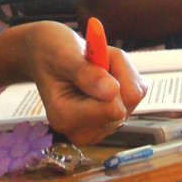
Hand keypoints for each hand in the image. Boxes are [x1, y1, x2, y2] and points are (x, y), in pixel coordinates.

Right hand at [16, 22, 146, 144]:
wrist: (45, 52)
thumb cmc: (50, 50)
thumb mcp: (62, 54)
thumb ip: (85, 73)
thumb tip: (112, 91)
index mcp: (65, 118)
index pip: (111, 108)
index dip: (109, 76)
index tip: (92, 56)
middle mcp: (83, 130)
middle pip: (124, 104)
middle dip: (115, 72)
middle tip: (91, 57)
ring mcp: (100, 126)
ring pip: (132, 97)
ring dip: (119, 72)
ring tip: (92, 65)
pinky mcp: (113, 118)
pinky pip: (135, 94)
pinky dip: (123, 75)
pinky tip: (101, 73)